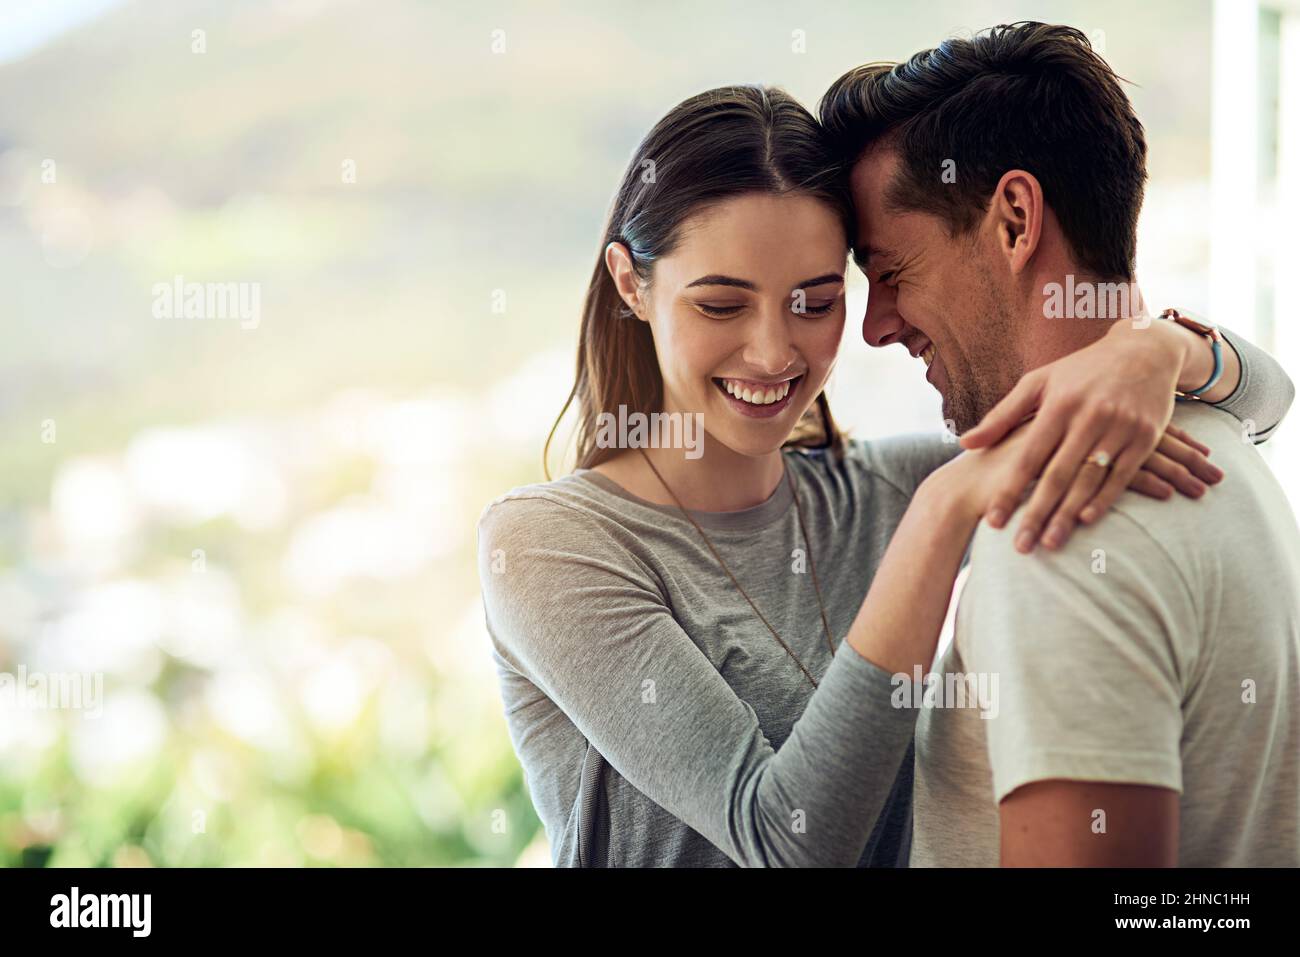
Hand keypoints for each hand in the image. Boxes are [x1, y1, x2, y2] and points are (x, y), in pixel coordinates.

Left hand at [958, 320, 1223, 551]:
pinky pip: (1122, 475)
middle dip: (1037, 513)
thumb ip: (1002, 415)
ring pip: (1088, 479)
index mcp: (1058, 405)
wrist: (1145, 350)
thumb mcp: (1038, 382)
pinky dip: (1105, 499)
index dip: (1010, 491)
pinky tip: (1085, 521)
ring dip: (1068, 515)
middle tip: (1021, 547)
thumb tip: (965, 443)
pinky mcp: (1145, 436)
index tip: (994, 521)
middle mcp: (1088, 417)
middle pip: (1057, 475)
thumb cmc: (1081, 369)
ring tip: (1050, 544)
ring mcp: (1119, 427)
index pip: (1028, 457)